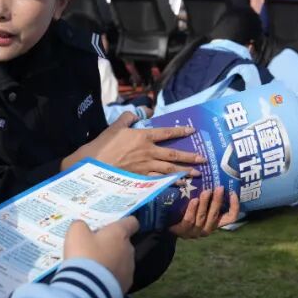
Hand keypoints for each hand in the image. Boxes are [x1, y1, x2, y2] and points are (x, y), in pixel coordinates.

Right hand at [64, 112, 204, 175]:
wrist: (94, 164)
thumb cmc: (103, 144)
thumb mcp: (116, 126)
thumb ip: (129, 118)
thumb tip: (141, 112)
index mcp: (143, 137)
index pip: (166, 133)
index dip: (180, 132)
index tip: (192, 131)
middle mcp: (148, 152)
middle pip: (173, 154)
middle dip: (189, 156)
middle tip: (203, 159)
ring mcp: (146, 167)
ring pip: (170, 169)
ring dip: (185, 171)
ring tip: (197, 174)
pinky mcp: (141, 179)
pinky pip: (160, 181)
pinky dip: (171, 183)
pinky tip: (180, 185)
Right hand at [64, 216, 138, 293]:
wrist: (88, 288)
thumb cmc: (84, 254)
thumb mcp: (76, 233)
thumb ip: (81, 225)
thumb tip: (83, 227)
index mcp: (119, 233)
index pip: (131, 222)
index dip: (123, 223)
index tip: (113, 227)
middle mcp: (129, 249)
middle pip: (124, 243)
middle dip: (111, 245)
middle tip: (94, 249)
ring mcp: (129, 269)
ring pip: (122, 261)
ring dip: (111, 262)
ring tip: (94, 268)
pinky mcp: (126, 285)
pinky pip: (118, 277)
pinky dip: (110, 278)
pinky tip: (97, 280)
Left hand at [170, 188, 239, 238]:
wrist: (166, 223)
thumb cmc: (185, 210)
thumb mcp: (199, 204)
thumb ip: (207, 196)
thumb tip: (215, 176)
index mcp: (213, 223)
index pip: (230, 218)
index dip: (234, 206)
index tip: (232, 192)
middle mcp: (206, 229)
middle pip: (215, 215)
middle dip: (217, 201)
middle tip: (219, 187)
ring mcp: (194, 232)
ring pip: (202, 217)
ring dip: (205, 204)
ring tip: (206, 192)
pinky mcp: (182, 232)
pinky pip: (189, 221)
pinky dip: (192, 210)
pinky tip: (194, 200)